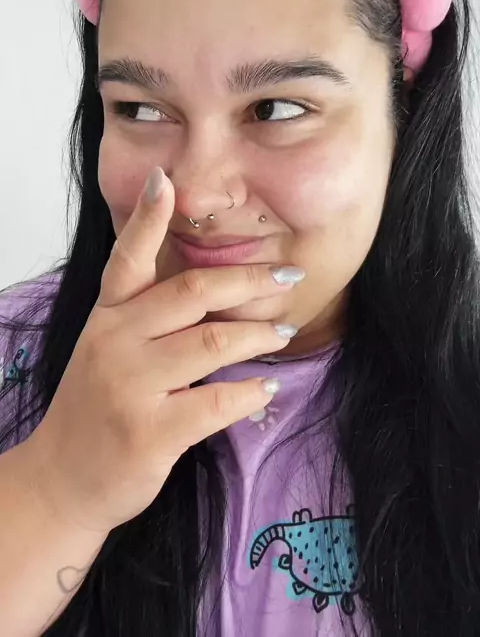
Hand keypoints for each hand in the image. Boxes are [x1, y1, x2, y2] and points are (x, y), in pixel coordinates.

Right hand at [27, 168, 303, 533]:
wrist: (63, 478)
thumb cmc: (97, 407)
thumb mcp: (108, 348)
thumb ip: (146, 314)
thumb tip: (210, 283)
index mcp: (107, 317)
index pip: (127, 258)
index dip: (147, 217)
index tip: (165, 179)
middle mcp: (114, 342)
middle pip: (191, 292)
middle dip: (248, 280)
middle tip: (287, 278)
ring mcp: (130, 387)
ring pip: (212, 342)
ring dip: (258, 334)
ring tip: (284, 332)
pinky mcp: (149, 433)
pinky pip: (216, 401)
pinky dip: (250, 392)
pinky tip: (264, 387)